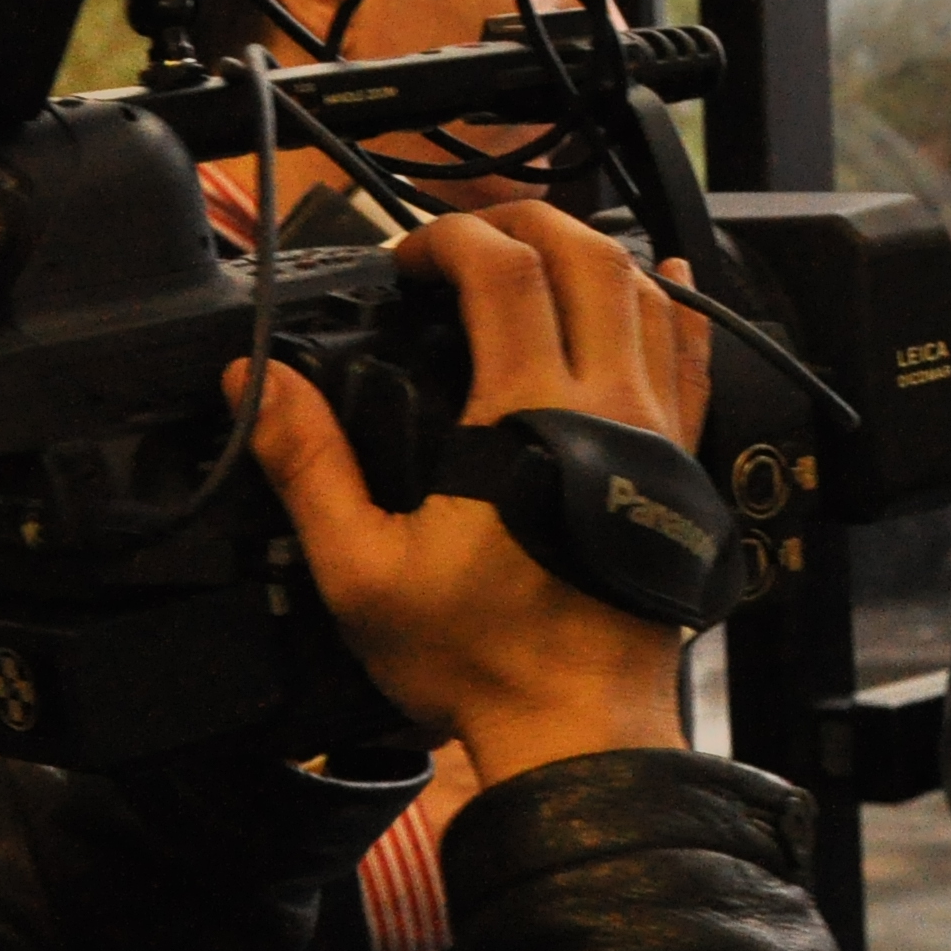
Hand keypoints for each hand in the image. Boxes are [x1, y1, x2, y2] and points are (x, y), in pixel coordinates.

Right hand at [238, 201, 712, 783]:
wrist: (576, 728)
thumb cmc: (476, 659)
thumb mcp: (361, 571)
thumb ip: (307, 465)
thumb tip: (255, 380)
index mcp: (529, 416)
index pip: (503, 272)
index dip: (449, 239)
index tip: (406, 258)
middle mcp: (609, 406)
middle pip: (587, 258)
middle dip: (523, 222)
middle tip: (465, 237)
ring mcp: (658, 432)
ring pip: (648, 296)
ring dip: (592, 254)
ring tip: (535, 256)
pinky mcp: (684, 465)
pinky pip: (695, 360)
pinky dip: (678, 308)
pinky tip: (668, 283)